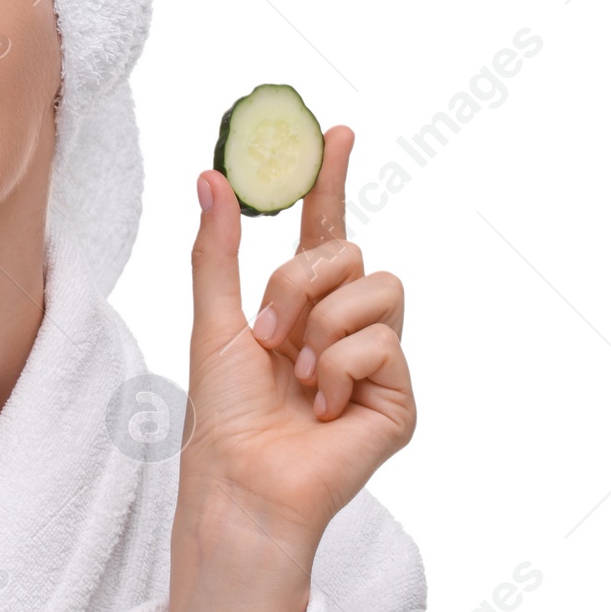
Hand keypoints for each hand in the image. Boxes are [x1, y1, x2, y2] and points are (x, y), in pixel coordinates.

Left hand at [163, 126, 415, 611]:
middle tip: (268, 334)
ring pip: (377, 289)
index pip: (324, 229)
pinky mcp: (400, 398)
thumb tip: (210, 174)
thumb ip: (216, 248)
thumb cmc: (223, 412)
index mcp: (300, 303)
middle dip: (299, 284)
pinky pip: (383, 342)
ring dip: (320, 328)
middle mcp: (345, 325)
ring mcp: (377, 361)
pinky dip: (340, 369)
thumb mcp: (213, 317)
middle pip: (349, 253)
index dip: (331, 180)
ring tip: (297, 377)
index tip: (337, 132)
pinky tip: (322, 408)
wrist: (240, 478)